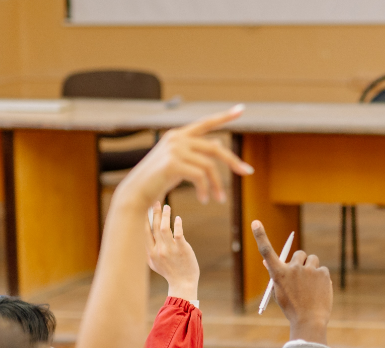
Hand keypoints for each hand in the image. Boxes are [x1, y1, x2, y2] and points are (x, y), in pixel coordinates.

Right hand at [115, 105, 252, 210]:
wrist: (137, 192)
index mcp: (178, 135)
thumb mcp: (180, 163)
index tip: (241, 110)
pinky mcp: (172, 163)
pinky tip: (204, 200)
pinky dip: (205, 190)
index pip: (205, 123)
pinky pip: (200, 176)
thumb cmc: (158, 180)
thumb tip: (218, 145)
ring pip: (209, 166)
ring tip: (219, 199)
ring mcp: (174, 149)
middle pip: (215, 148)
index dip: (224, 117)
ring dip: (217, 185)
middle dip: (233, 161)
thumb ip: (196, 153)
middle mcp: (177, 138)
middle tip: (248, 172)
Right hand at [146, 204, 199, 301]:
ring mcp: (170, 249)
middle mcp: (158, 250)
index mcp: (150, 253)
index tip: (143, 207)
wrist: (183, 283)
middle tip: (155, 201)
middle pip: (154, 227)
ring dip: (165, 215)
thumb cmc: (169, 272)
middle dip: (154, 213)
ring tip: (166, 207)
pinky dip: (177, 224)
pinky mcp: (182, 249)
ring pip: (165, 228)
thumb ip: (148, 250)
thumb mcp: (154, 263)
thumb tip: (144, 236)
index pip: (143, 232)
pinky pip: (178, 233)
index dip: (143, 218)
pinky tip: (178, 218)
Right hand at [252, 220, 331, 343]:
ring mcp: (308, 270)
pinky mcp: (322, 273)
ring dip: (311, 268)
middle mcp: (292, 268)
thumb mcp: (279, 291)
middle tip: (302, 278)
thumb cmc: (292, 308)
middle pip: (298, 254)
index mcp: (278, 274)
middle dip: (301, 263)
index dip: (260, 236)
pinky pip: (322, 269)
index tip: (255, 222)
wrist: (309, 321)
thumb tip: (267, 261)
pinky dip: (321, 278)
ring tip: (311, 286)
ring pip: (312, 260)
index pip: (267, 251)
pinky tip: (319, 291)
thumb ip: (276, 275)